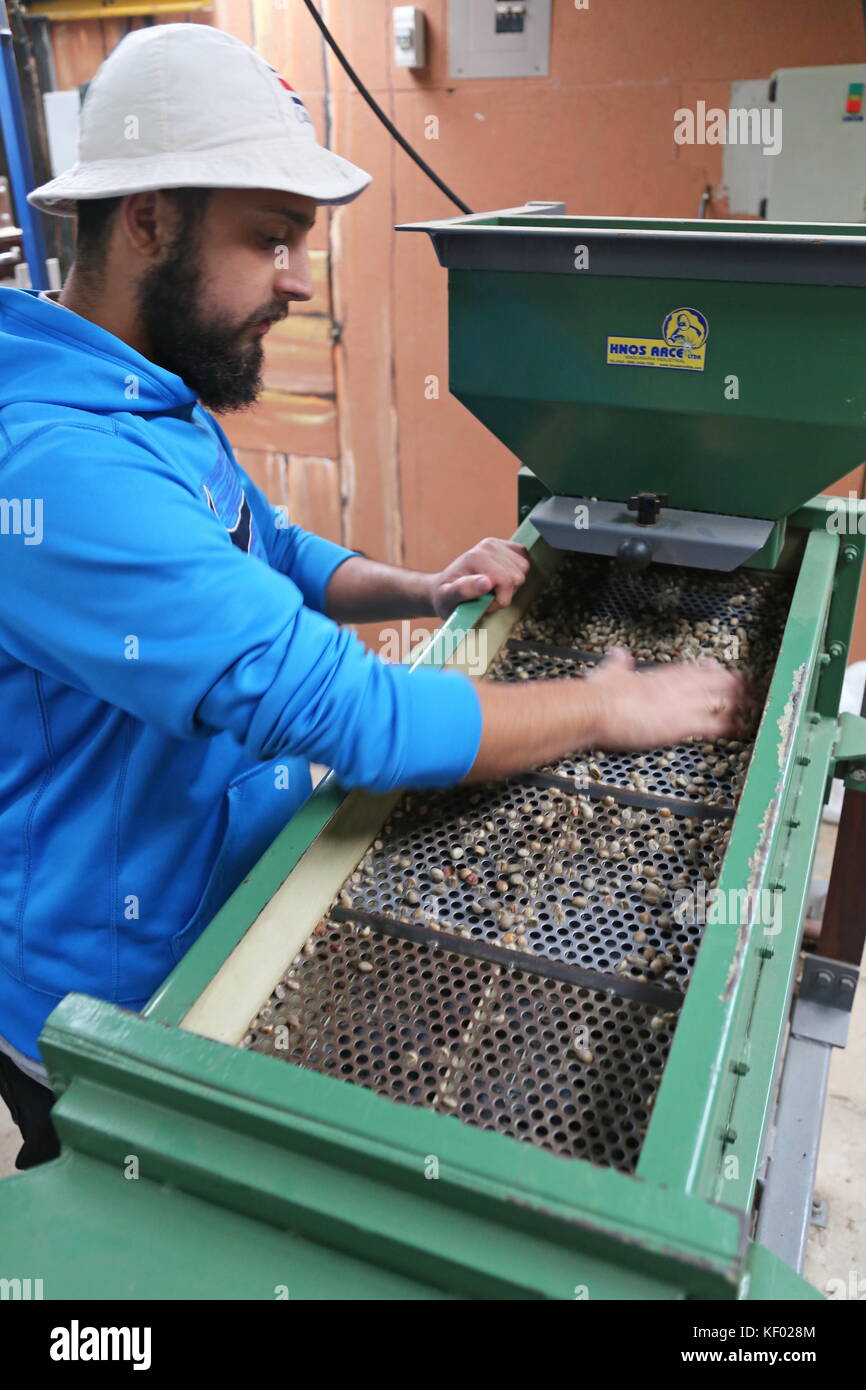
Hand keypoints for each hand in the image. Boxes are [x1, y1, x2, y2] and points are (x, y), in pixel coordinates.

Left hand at [429, 537, 530, 618]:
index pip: (506, 583)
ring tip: (493, 588)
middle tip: (486, 597)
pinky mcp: (506, 545)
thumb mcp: (448, 599)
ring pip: (523, 570)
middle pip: (517, 577)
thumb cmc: (446, 597)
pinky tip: (502, 577)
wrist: (445, 587)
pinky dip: (517, 571)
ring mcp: (497, 543)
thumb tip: (486, 582)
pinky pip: (525, 559)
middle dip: (505, 594)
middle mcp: (488, 546)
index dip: (498, 601)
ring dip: (511, 585)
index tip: (482, 603)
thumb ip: (464, 590)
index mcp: (476, 557)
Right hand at [584, 647, 747, 749]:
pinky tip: (740, 729)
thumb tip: (619, 654)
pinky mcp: (680, 724)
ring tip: (753, 704)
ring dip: (736, 703)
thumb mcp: (609, 671)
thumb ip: (618, 663)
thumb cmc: (599, 693)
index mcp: (658, 676)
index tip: (720, 668)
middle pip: (710, 682)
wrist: (596, 708)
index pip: (690, 670)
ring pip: (717, 701)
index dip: (708, 670)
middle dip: (730, 683)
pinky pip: (711, 725)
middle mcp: (674, 687)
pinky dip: (728, 726)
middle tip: (747, 683)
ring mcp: (680, 705)